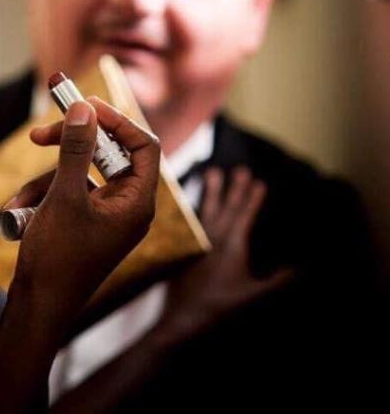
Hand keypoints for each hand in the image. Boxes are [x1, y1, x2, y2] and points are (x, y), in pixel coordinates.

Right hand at [4, 97, 159, 305]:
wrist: (38, 306)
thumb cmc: (58, 258)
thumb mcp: (64, 197)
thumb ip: (76, 149)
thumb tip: (84, 109)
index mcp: (137, 203)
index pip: (143, 145)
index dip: (116, 121)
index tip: (84, 106)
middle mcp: (126, 207)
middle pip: (105, 155)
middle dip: (68, 148)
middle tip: (38, 134)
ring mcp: (104, 216)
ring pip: (78, 175)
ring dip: (45, 181)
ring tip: (22, 203)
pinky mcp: (83, 223)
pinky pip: (66, 194)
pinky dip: (42, 198)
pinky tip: (20, 214)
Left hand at [155, 166, 295, 340]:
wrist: (183, 317)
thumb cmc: (221, 307)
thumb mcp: (255, 295)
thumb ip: (279, 281)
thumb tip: (302, 268)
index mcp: (231, 246)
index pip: (244, 216)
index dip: (252, 199)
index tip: (259, 181)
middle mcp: (213, 239)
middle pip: (226, 208)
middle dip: (235, 188)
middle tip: (239, 169)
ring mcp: (197, 244)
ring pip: (205, 210)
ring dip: (211, 191)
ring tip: (211, 172)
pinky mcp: (185, 251)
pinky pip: (191, 223)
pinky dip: (195, 209)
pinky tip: (195, 204)